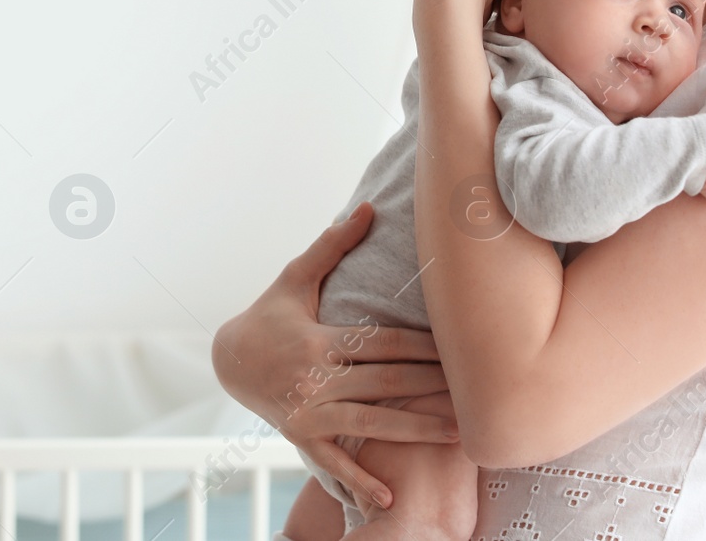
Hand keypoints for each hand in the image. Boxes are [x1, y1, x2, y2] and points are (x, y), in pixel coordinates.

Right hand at [211, 201, 455, 510]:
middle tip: (479, 394)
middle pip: (386, 383)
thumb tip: (367, 206)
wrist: (226, 359)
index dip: (424, 347)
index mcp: (320, 339)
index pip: (383, 343)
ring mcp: (308, 412)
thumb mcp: (295, 276)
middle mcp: (316, 378)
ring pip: (372, 423)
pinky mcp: (300, 437)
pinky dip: (359, 481)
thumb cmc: (269, 313)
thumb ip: (333, 245)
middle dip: (433, 388)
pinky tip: (391, 499)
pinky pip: (333, 462)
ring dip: (416, 430)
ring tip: (459, 435)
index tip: (462, 350)